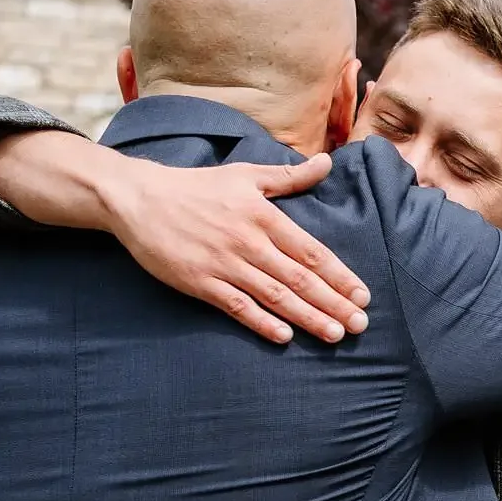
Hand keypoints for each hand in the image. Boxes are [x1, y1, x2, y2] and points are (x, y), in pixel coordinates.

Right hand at [98, 151, 371, 344]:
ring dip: (308, 317)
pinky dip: (262, 322)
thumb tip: (327, 163)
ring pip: (275, 296)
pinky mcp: (201, 283)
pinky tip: (285, 336)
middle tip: (359, 325)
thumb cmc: (196, 187)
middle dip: (334, 304)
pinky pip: (238, 307)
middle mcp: (249, 242)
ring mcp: (225, 264)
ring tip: (335, 335)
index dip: (340, 276)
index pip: (311, 252)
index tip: (362, 296)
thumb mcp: (245, 174)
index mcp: (264, 216)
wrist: (139, 199)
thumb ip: (289, 176)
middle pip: (300, 279)